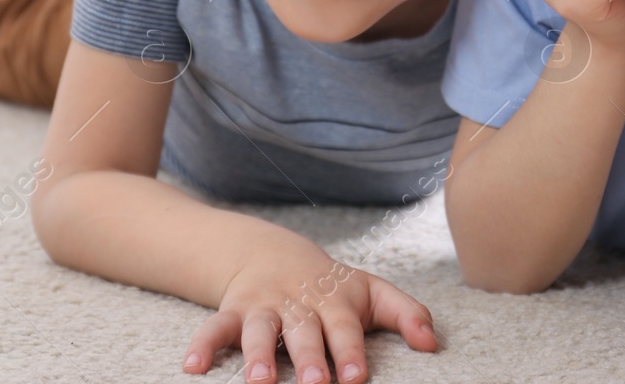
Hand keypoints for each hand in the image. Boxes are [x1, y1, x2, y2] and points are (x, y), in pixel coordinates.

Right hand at [185, 249, 436, 382]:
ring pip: (259, 330)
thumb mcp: (372, 292)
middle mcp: (299, 304)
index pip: (345, 327)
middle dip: (308, 359)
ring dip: (258, 356)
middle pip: (303, 332)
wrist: (274, 253)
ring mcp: (264, 307)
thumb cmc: (333, 285)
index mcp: (335, 301)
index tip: (356, 377)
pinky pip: (214, 327)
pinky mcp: (234, 312)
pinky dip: (203, 345)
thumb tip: (432, 344)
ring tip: (259, 383)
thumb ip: (406, 314)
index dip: (350, 351)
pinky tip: (192, 367)